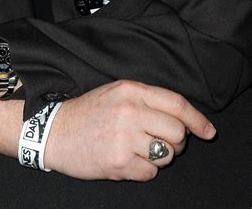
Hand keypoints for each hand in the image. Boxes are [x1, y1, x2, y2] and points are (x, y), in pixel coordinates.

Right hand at [44, 80, 215, 180]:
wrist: (55, 131)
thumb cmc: (89, 112)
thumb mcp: (116, 93)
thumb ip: (147, 99)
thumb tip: (183, 118)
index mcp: (131, 90)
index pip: (176, 103)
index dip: (197, 119)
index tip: (208, 131)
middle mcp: (129, 111)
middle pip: (177, 131)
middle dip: (176, 141)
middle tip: (161, 142)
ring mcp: (124, 137)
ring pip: (166, 154)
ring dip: (159, 156)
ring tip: (139, 150)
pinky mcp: (118, 162)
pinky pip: (151, 172)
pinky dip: (143, 170)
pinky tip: (127, 160)